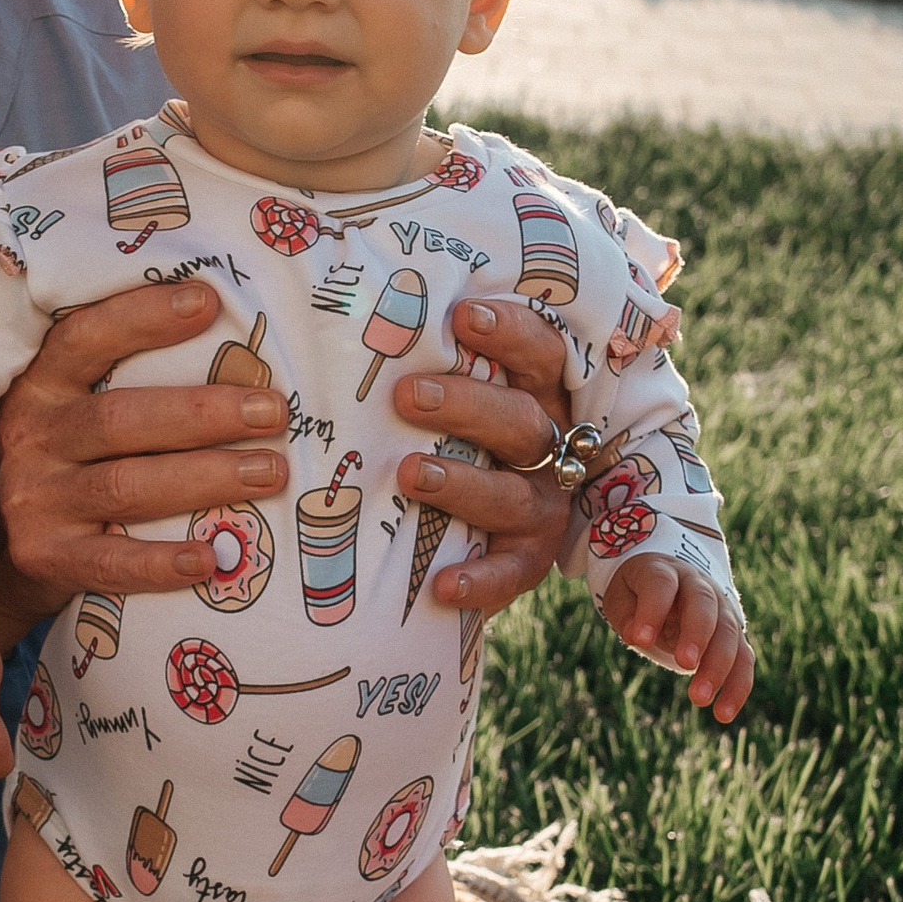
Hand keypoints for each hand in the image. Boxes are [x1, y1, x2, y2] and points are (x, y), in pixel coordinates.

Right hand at [0, 279, 294, 634]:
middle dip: (204, 413)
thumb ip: (125, 378)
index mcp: (42, 386)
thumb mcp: (73, 407)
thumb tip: (231, 344)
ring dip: (204, 478)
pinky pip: (110, 562)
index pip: (84, 339)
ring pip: (126, 486)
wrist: (1, 553)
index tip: (207, 301)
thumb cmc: (68, 461)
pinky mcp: (46, 558)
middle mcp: (32, 438)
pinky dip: (161, 563)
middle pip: (121, 419)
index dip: (142, 317)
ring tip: (269, 472)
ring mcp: (36, 500)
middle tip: (272, 410)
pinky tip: (211, 558)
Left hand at [388, 299, 575, 617]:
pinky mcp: (527, 561)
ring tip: (411, 474)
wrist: (471, 533)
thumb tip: (354, 318)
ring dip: (463, 485)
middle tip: (406, 395)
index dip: (510, 334)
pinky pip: (509, 573)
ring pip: (511, 495)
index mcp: (535, 397)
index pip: (539, 355)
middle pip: (520, 422)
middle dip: (466, 406)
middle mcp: (548, 450)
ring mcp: (541, 508)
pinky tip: (442, 585)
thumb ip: (426, 364)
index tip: (463, 316)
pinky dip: (479, 580)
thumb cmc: (449, 439)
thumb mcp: (449, 398)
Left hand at [604, 555, 755, 722]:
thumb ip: (627, 614)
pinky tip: (724, 713)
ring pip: (730, 633)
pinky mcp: (734, 634)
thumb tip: (635, 636)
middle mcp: (698, 585)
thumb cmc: (639, 592)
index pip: (661, 584)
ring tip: (699, 700)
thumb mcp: (622, 596)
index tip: (639, 639)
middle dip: (697, 635)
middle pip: (705, 606)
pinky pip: (743, 658)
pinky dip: (737, 686)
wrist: (674, 581)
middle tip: (684, 664)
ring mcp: (721, 609)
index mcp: (664, 571)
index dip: (653, 609)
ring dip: (719, 667)